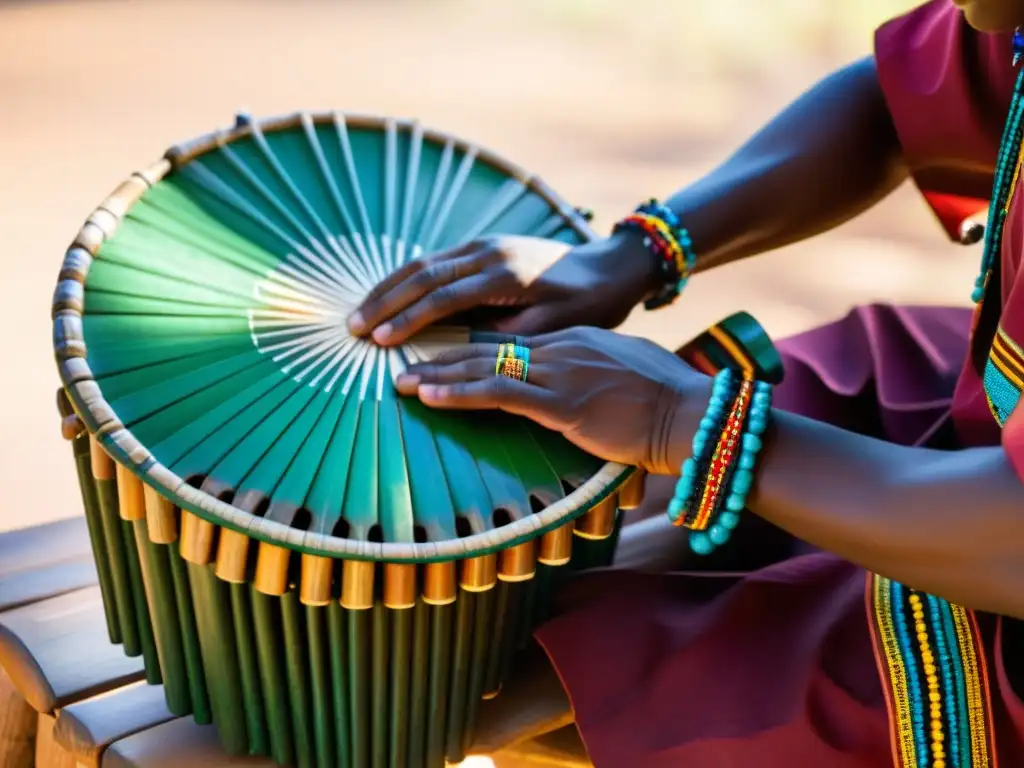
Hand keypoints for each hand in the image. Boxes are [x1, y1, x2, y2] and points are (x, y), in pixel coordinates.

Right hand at [347, 232, 657, 345]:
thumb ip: (506, 338)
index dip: (408, 319)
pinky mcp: (483, 245)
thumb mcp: (552, 329)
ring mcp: (484, 244)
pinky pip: (436, 259)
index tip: (380, 340)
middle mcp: (489, 252)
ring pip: (424, 262)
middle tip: (351, 327)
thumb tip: (459, 352)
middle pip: (423, 273)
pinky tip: (387, 296)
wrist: (609, 268)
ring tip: (359, 313)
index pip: (444, 297)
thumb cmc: (587, 307)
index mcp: (506, 275)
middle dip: (384, 301)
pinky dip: (406, 278)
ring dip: (388, 287)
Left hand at [394, 327, 707, 473]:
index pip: (511, 343)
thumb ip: (596, 375)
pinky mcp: (559, 401)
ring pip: (484, 367)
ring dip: (437, 374)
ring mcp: (558, 372)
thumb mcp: (628, 374)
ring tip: (400, 381)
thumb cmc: (671, 402)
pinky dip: (457, 393)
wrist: (694, 415)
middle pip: (488, 349)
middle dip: (442, 357)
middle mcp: (561, 348)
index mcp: (575, 340)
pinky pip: (497, 393)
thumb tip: (584, 388)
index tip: (440, 357)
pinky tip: (428, 396)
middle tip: (404, 362)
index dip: (471, 350)